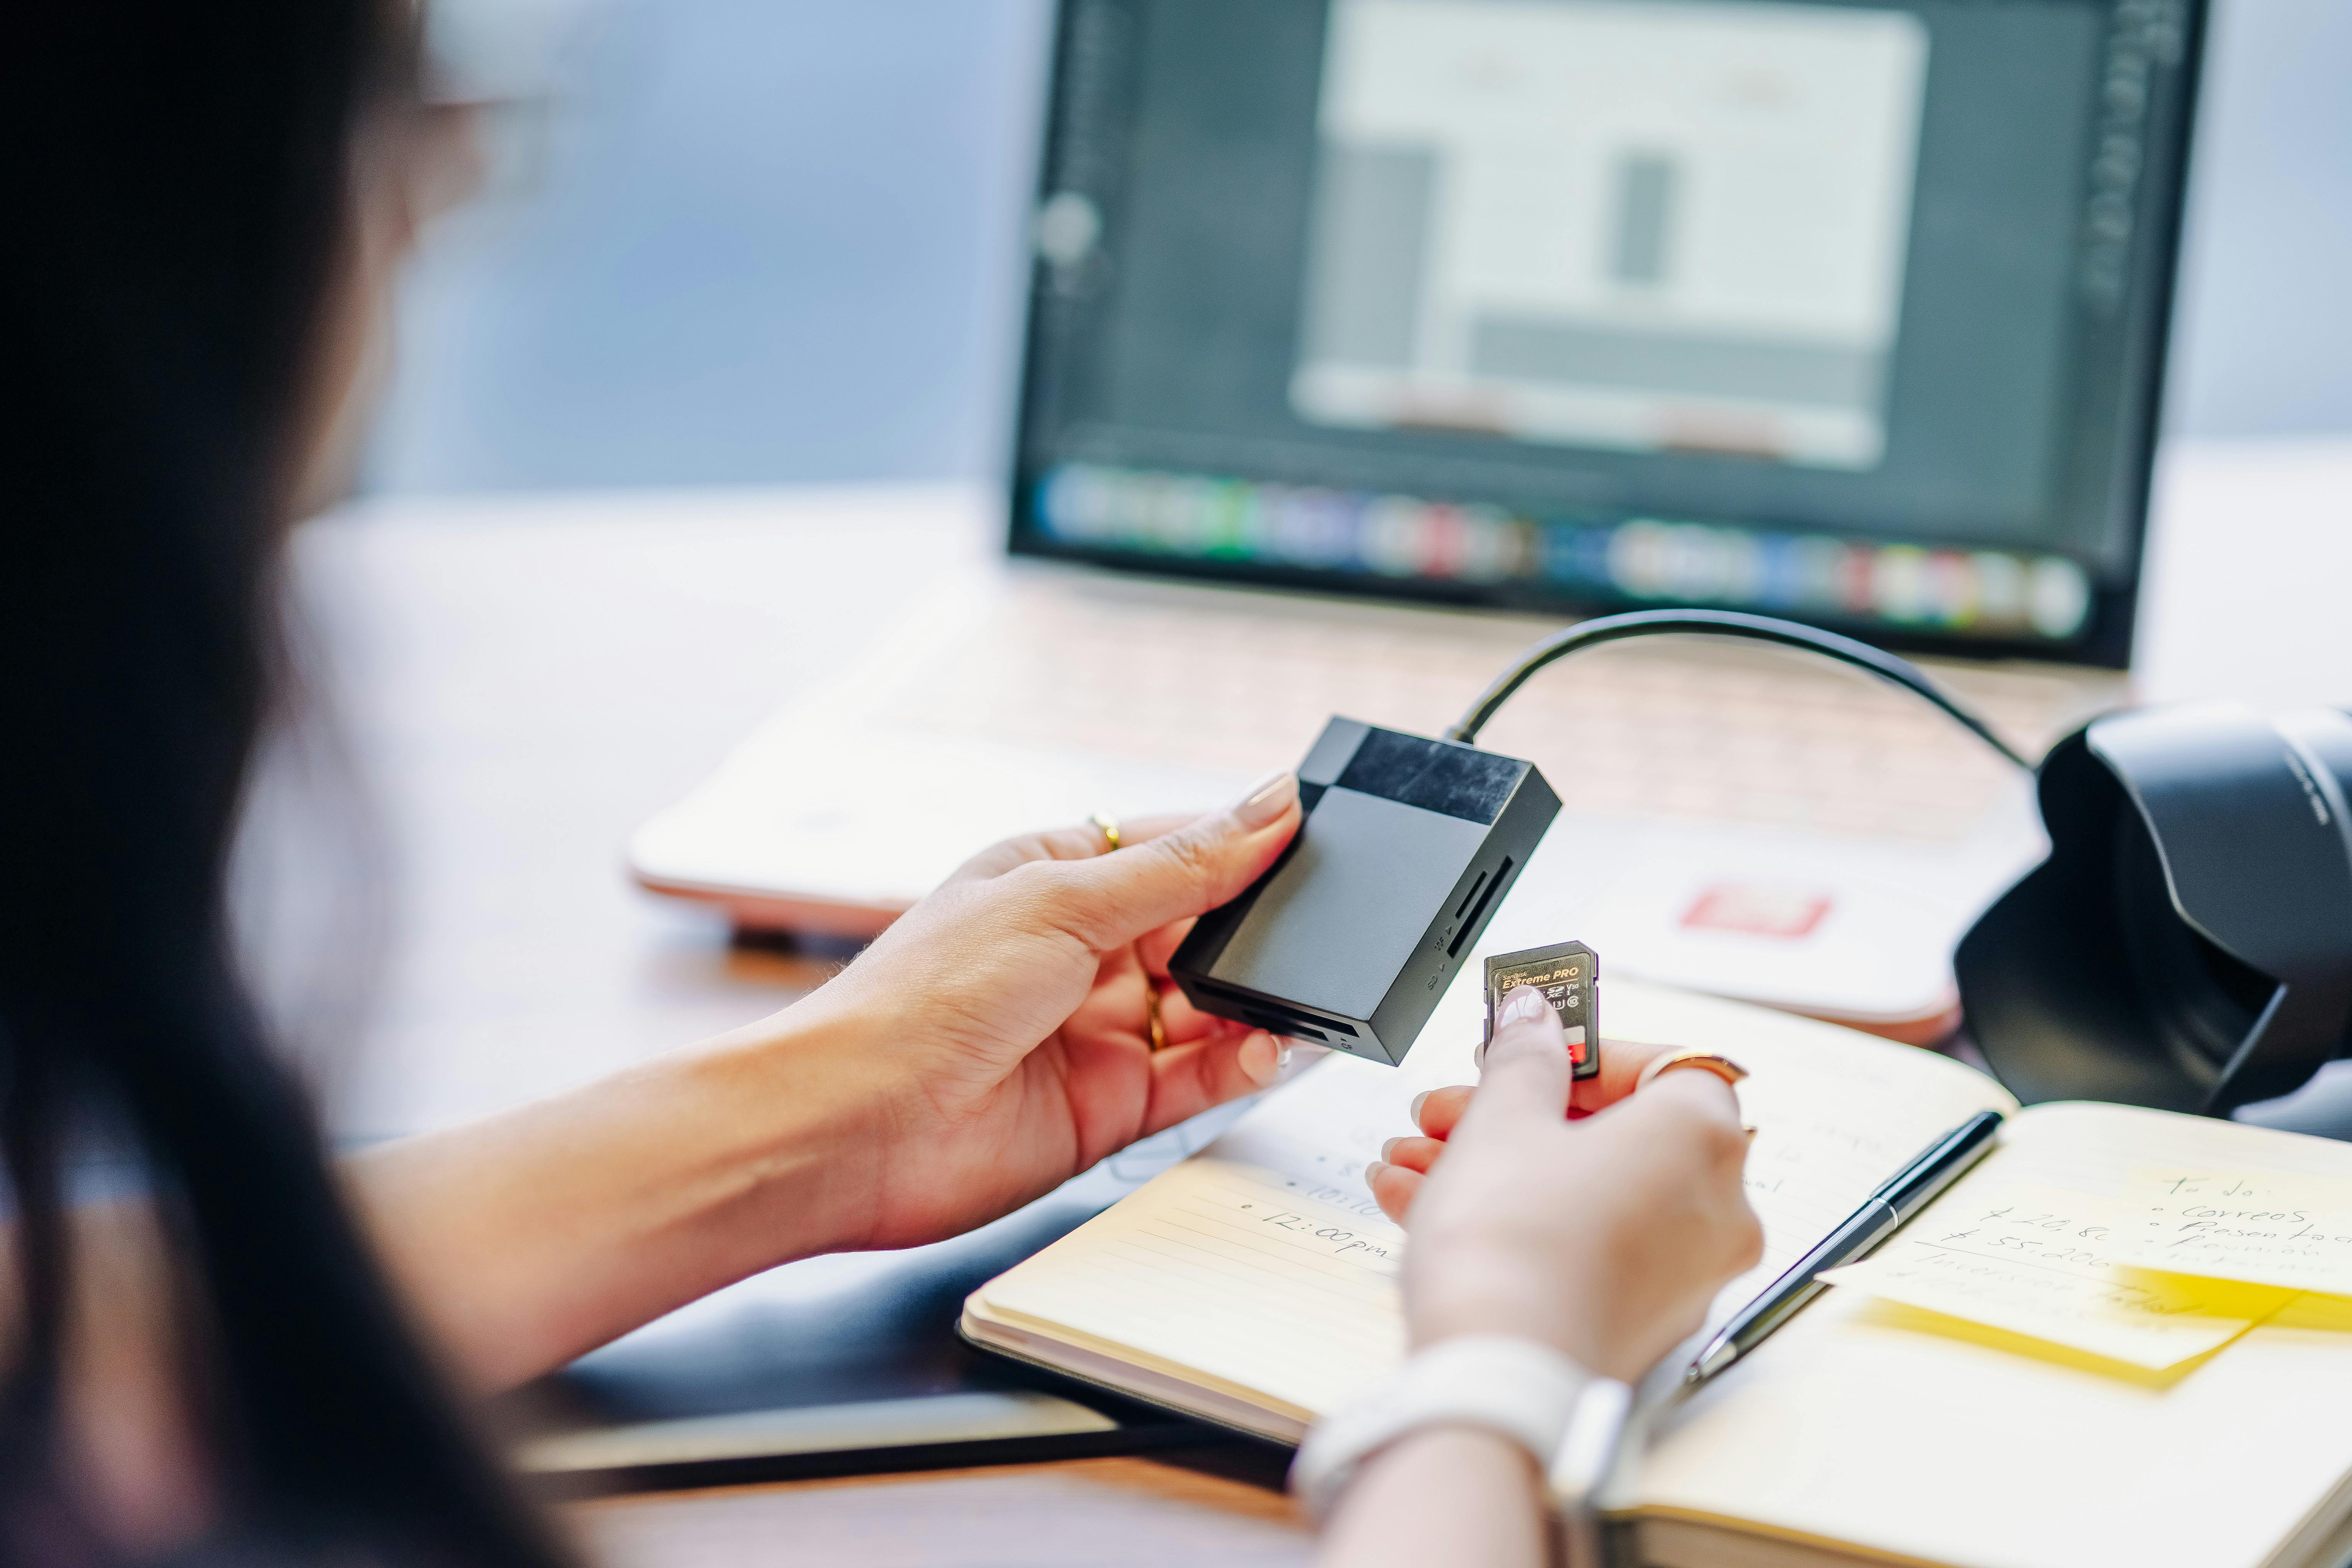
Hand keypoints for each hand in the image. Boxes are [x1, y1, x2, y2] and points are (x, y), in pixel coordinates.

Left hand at [786, 772, 1302, 1250]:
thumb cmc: (925, 997)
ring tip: (1308, 995)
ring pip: (1213, 1009)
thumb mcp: (1064, 903)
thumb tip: (1271, 804)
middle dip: (1260, 933)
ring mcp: (1099, 1030)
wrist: (859, 1126)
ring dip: (1261, 1003)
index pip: (1175, 849)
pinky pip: (1203, 1078)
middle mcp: (1082, 952)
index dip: (1243, 846)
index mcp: (1056, 879)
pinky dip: (1245, 1064)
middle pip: (1204, 932)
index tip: (1315, 839)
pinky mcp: (1113, 1105)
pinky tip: (1271, 1048)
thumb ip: (1182, 866)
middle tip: (1325, 929)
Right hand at [1367, 988, 1762, 1381]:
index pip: (1664, 1064)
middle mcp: (1716, 1208)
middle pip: (1615, 1133)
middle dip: (1517, 1114)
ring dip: (1499, 1167)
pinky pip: (1583, 1246)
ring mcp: (1684, 1273)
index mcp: (1702, 1139)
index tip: (1525, 1050)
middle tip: (1449, 1109)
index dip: (1585, 1052)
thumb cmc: (1511, 1246)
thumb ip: (1525, 1057)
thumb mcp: (1503, 1119)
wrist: (1496, 1378)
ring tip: (1416, 1161)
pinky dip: (1521, 1221)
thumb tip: (1535, 1017)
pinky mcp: (1643, 1320)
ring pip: (1588, 1193)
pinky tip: (1426, 1206)